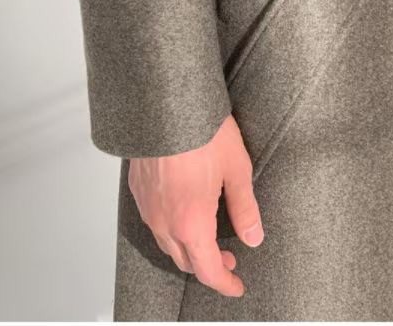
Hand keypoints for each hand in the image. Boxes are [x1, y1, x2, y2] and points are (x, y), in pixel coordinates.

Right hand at [128, 114, 262, 296]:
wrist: (165, 107)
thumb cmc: (202, 133)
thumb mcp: (236, 170)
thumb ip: (245, 209)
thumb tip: (254, 237)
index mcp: (191, 224)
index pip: (208, 270)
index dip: (225, 283)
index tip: (236, 285)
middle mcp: (164, 222)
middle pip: (185, 261)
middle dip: (208, 266)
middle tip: (227, 260)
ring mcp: (148, 207)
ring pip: (166, 242)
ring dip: (188, 247)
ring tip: (206, 236)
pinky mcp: (138, 189)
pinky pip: (154, 220)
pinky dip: (170, 227)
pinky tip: (183, 211)